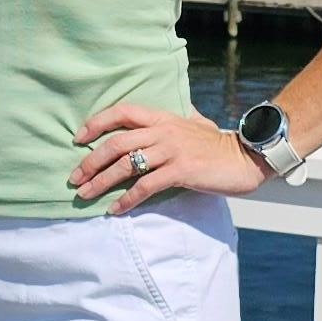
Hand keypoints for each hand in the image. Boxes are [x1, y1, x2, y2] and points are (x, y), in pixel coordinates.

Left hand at [69, 102, 269, 212]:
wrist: (247, 158)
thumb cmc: (219, 144)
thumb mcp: (196, 123)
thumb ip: (179, 118)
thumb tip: (178, 111)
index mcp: (163, 118)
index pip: (122, 112)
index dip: (96, 123)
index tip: (78, 138)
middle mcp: (163, 131)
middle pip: (116, 143)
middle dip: (90, 162)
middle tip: (74, 178)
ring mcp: (172, 150)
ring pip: (125, 165)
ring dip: (100, 182)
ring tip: (85, 195)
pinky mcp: (181, 171)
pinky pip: (146, 186)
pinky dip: (127, 200)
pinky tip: (115, 210)